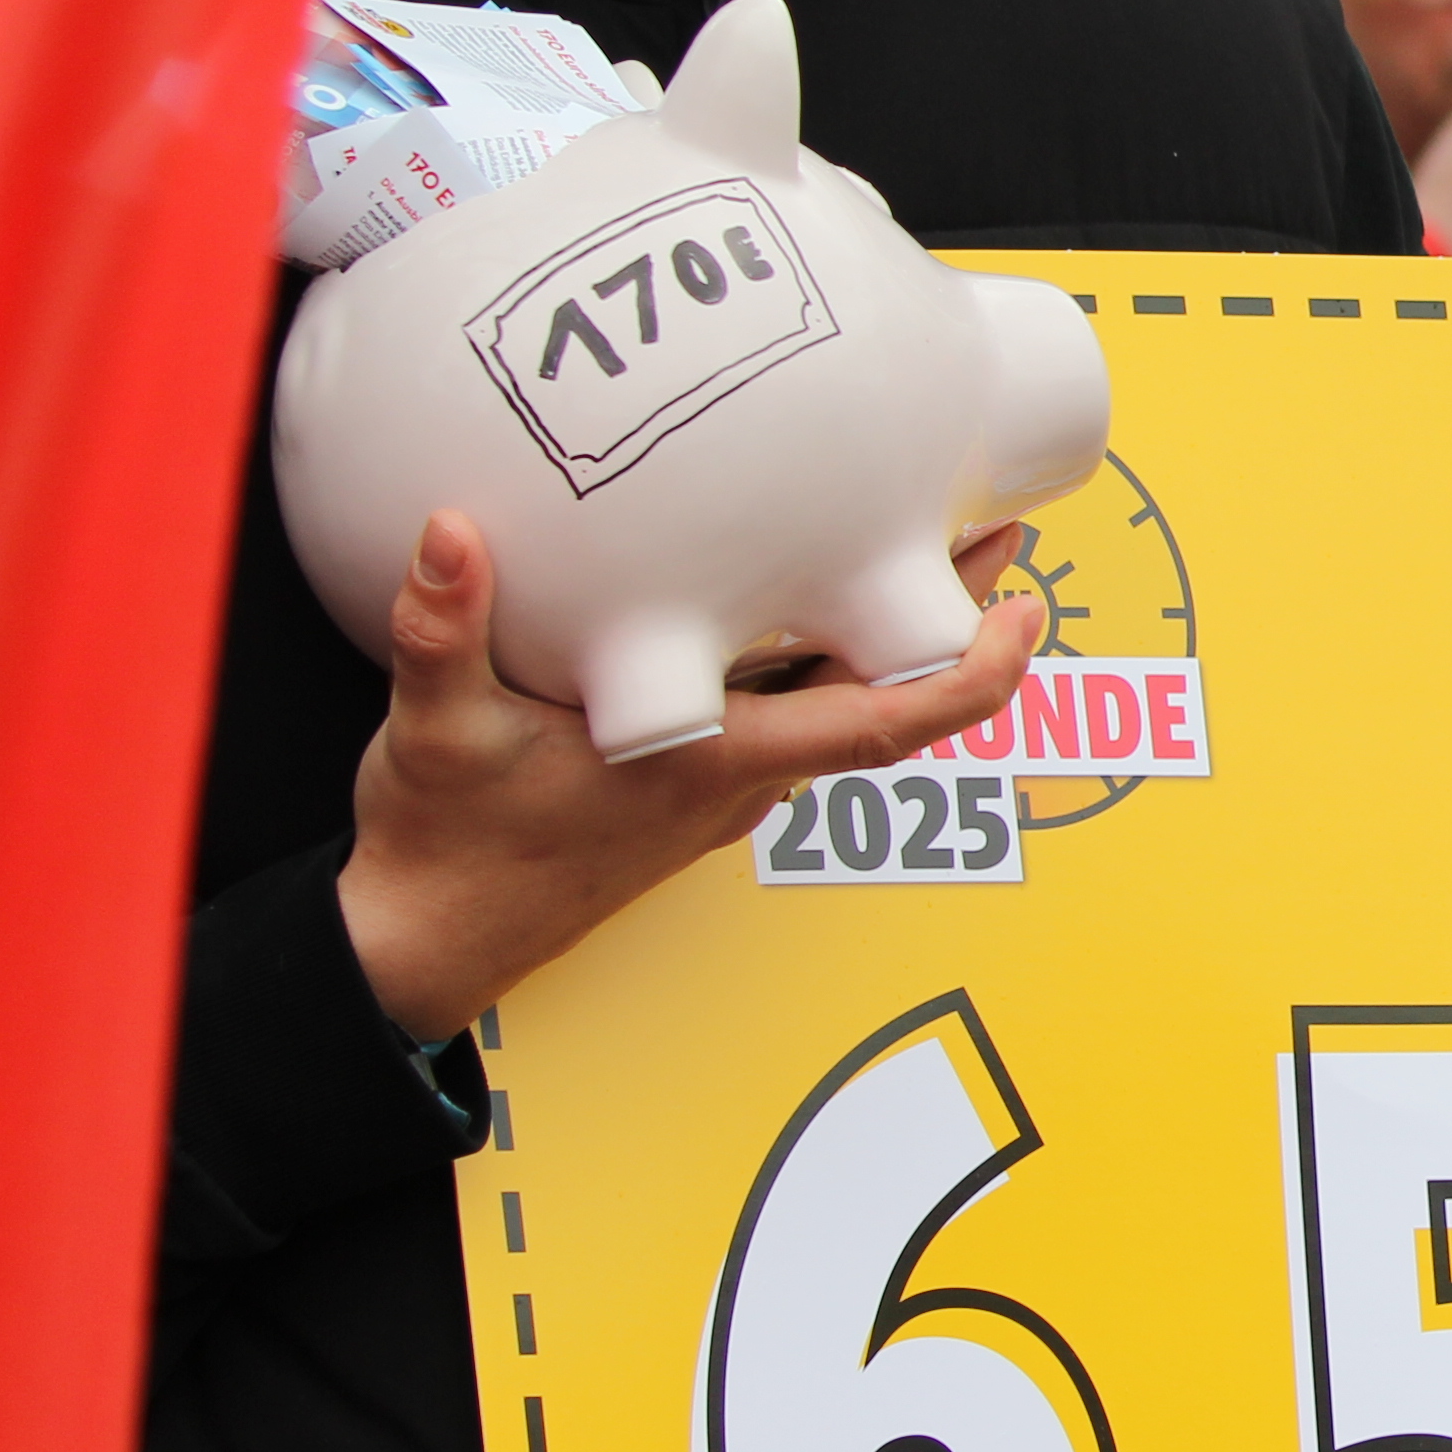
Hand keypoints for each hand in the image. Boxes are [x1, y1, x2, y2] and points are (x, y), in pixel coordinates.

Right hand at [334, 512, 1043, 1042]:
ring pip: (838, 697)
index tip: (1026, 611)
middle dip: (951, 606)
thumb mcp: (434, 732)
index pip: (880, 724)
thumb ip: (440, 631)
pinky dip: (817, 644)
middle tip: (997, 512)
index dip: (971, 673)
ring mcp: (721, 781)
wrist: (425, 939)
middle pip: (884, 690)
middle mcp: (737, 776)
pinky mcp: (692, 776)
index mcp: (710, 763)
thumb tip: (449, 535)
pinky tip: (795, 581)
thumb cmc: (447, 852)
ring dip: (887, 621)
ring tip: (922, 524)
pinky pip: (785, 702)